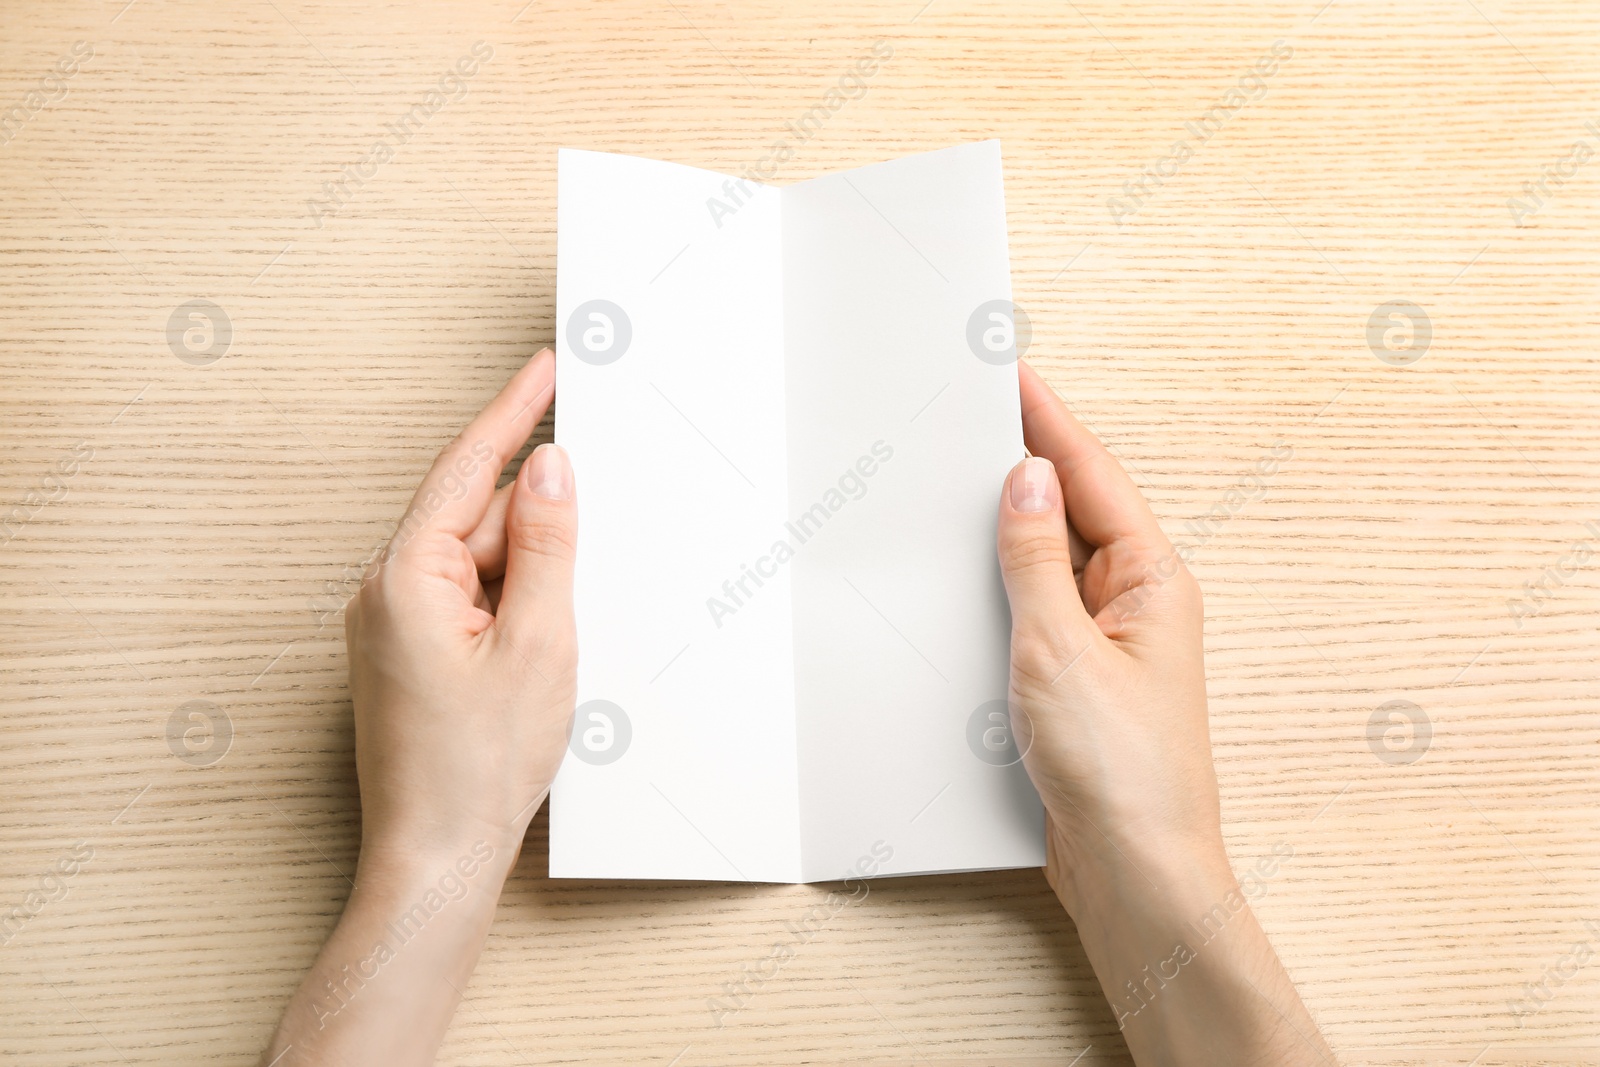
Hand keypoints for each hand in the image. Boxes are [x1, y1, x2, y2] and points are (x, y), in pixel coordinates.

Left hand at [346, 346, 575, 869]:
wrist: (436, 860)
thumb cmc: (477, 769)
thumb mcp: (539, 643)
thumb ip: (547, 545)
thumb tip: (551, 468)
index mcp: (405, 578)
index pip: (468, 467)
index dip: (513, 411)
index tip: (546, 367)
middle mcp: (385, 593)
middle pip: (475, 516)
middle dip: (537, 517)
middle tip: (590, 524)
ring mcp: (393, 627)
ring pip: (477, 562)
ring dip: (529, 572)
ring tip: (560, 634)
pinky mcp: (410, 656)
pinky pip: (469, 599)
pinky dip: (513, 601)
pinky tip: (544, 637)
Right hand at [998, 359, 1216, 899]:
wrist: (1133, 874)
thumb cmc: (1121, 774)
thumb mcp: (1061, 649)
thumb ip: (1037, 560)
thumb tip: (1028, 479)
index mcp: (1152, 582)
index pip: (1091, 476)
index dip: (1048, 419)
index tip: (1011, 372)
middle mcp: (1134, 604)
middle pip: (1072, 510)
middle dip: (1024, 462)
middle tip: (973, 412)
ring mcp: (1105, 643)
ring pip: (1049, 561)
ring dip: (1008, 526)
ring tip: (957, 480)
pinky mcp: (1076, 680)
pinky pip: (1035, 609)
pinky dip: (1002, 584)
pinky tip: (966, 575)